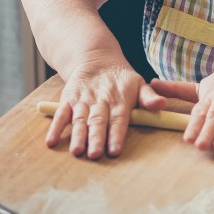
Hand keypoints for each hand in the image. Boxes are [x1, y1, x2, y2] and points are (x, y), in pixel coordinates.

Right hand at [47, 59, 165, 158]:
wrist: (96, 59)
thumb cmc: (122, 79)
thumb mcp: (139, 84)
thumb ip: (149, 97)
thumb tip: (162, 105)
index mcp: (120, 100)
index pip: (119, 120)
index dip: (116, 135)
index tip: (115, 150)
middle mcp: (101, 102)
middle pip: (98, 122)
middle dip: (96, 138)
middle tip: (95, 154)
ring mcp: (83, 101)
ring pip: (80, 119)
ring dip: (77, 135)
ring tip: (76, 151)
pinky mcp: (69, 100)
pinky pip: (61, 113)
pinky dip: (56, 127)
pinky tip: (51, 141)